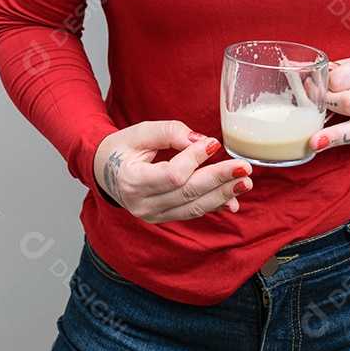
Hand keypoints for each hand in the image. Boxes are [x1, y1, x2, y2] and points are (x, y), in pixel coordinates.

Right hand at [93, 120, 252, 223]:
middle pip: (187, 193)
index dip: (195, 159)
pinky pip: (192, 212)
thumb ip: (169, 132)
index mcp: (132, 180)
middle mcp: (142, 204)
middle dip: (218, 179)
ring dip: (222, 194)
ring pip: (193, 207)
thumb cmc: (122, 148)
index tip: (214, 143)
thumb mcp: (141, 132)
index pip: (172, 174)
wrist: (104, 170)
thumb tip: (199, 140)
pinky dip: (213, 204)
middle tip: (243, 167)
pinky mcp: (163, 218)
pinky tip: (232, 198)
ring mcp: (152, 215)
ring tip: (244, 182)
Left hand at [310, 54, 349, 149]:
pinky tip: (331, 140)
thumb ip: (332, 69)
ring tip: (315, 142)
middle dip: (328, 106)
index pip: (342, 79)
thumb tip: (300, 72)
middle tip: (315, 107)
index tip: (312, 87)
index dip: (324, 85)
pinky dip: (344, 139)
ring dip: (334, 136)